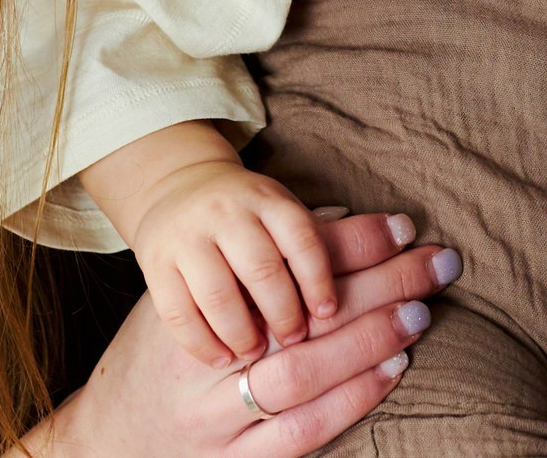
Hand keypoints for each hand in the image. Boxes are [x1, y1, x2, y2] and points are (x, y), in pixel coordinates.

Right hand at [19, 211, 462, 457]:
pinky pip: (299, 432)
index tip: (404, 225)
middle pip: (303, 312)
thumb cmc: (157, 357)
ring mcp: (216, 415)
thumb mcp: (191, 291)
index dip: (349, 242)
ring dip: (368, 341)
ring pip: (302, 374)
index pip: (284, 261)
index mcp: (195, 299)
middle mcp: (205, 356)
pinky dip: (350, 402)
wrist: (106, 438)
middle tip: (435, 264)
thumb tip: (335, 218)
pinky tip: (392, 372)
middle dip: (378, 284)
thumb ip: (256, 258)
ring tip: (420, 313)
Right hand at [82, 123, 341, 365]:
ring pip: (218, 294)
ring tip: (257, 355)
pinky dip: (202, 342)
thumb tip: (391, 241)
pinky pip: (178, 312)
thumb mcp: (283, 210)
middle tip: (295, 341)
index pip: (300, 238)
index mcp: (265, 199)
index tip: (329, 313)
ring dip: (242, 333)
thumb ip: (324, 237)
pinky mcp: (155, 265)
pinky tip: (221, 357)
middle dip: (283, 314)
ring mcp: (186, 238)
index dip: (318, 280)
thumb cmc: (248, 213)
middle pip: (261, 270)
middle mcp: (225, 213)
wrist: (174, 188)